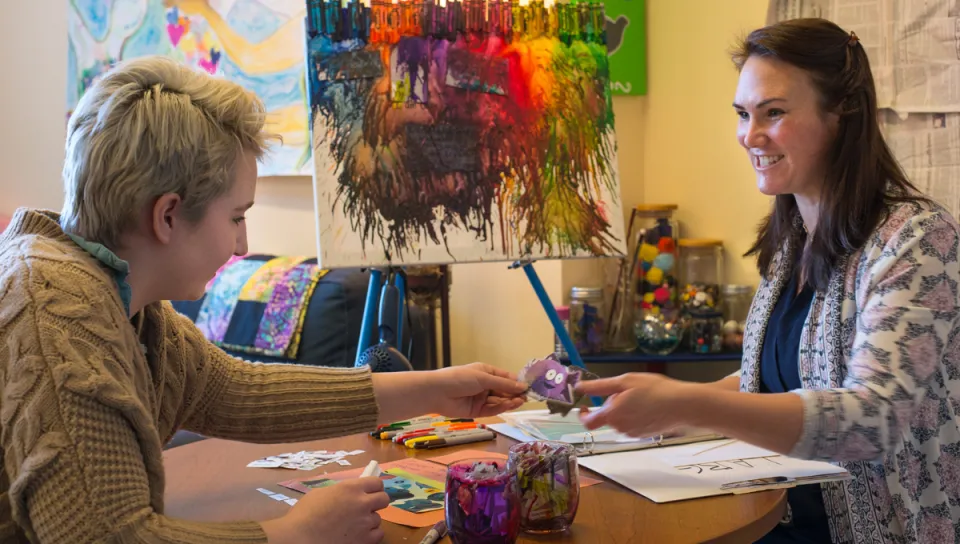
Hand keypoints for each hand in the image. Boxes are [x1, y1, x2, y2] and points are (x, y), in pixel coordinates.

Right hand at [261, 477, 388, 543]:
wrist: (300, 537)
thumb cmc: (304, 514)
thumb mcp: (321, 493)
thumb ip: (340, 491)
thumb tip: (347, 494)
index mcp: (351, 488)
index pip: (377, 483)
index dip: (374, 488)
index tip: (370, 493)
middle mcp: (362, 503)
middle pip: (384, 499)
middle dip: (376, 503)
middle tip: (366, 509)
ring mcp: (365, 522)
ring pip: (379, 519)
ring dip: (370, 521)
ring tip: (355, 526)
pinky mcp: (365, 540)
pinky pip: (378, 534)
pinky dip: (371, 535)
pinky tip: (359, 536)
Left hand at [429, 363, 527, 418]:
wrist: (437, 392)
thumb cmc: (460, 378)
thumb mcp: (483, 378)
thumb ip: (503, 385)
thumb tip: (522, 387)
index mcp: (485, 372)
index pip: (505, 378)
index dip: (516, 382)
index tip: (528, 387)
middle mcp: (484, 385)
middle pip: (503, 391)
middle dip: (514, 394)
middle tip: (527, 397)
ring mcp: (480, 398)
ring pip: (499, 401)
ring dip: (509, 401)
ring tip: (520, 401)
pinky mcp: (476, 411)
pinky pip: (492, 409)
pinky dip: (501, 408)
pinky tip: (509, 405)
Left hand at [575, 373, 695, 437]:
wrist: (682, 405)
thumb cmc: (654, 390)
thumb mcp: (624, 381)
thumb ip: (598, 387)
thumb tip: (578, 387)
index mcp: (612, 415)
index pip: (588, 422)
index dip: (583, 414)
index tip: (585, 405)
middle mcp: (620, 428)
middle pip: (607, 418)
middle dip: (611, 405)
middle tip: (627, 391)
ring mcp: (632, 433)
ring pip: (620, 421)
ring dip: (624, 410)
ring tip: (641, 397)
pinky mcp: (644, 435)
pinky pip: (632, 425)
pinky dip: (635, 416)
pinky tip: (649, 406)